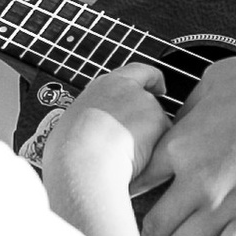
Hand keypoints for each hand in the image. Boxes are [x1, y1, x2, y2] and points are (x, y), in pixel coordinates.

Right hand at [40, 62, 165, 200]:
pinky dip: (156, 153)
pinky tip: (139, 164)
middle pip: (148, 101)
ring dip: (149, 140)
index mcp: (105, 85)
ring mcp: (146, 103)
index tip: (160, 87)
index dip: (152, 79)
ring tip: (126, 159)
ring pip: (157, 124)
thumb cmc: (71, 150)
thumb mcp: (75, 121)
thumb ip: (94, 117)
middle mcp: (129, 89)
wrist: (85, 163)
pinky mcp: (160, 122)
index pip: (137, 71)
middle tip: (136, 142)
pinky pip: (164, 141)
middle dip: (147, 121)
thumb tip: (94, 129)